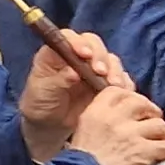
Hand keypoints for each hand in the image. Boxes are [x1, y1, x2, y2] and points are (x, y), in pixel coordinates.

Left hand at [15, 26, 132, 160]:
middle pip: (94, 44)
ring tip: (113, 85)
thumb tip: (73, 72)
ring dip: (114, 70)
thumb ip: (57, 81)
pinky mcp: (107, 83)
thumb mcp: (43, 93)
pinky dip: (124, 84)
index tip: (84, 55)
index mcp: (56, 53)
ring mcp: (94, 69)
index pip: (69, 38)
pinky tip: (123, 92)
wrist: (50, 126)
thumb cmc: (40, 104)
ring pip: (110, 60)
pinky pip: (121, 79)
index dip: (78, 43)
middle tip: (101, 72)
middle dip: (100, 56)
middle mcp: (77, 56)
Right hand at [67, 88, 164, 164]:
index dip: (130, 96)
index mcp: (96, 112)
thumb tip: (121, 117)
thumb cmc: (82, 163)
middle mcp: (114, 119)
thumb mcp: (83, 132)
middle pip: (141, 103)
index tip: (137, 106)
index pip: (117, 92)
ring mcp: (130, 134)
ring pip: (159, 125)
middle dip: (152, 111)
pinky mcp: (143, 151)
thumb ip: (101, 121)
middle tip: (156, 120)